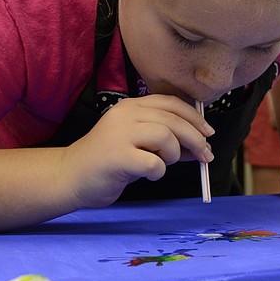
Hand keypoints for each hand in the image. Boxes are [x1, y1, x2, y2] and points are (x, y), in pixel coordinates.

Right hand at [61, 95, 213, 208]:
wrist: (70, 177)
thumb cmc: (109, 163)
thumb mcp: (141, 147)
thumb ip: (168, 143)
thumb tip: (201, 148)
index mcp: (131, 107)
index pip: (171, 103)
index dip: (194, 117)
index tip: (209, 133)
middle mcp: (125, 114)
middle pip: (173, 119)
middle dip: (195, 139)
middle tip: (206, 156)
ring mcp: (119, 134)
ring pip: (165, 136)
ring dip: (173, 153)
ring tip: (163, 163)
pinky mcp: (116, 157)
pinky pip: (153, 162)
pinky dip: (159, 171)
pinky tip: (149, 174)